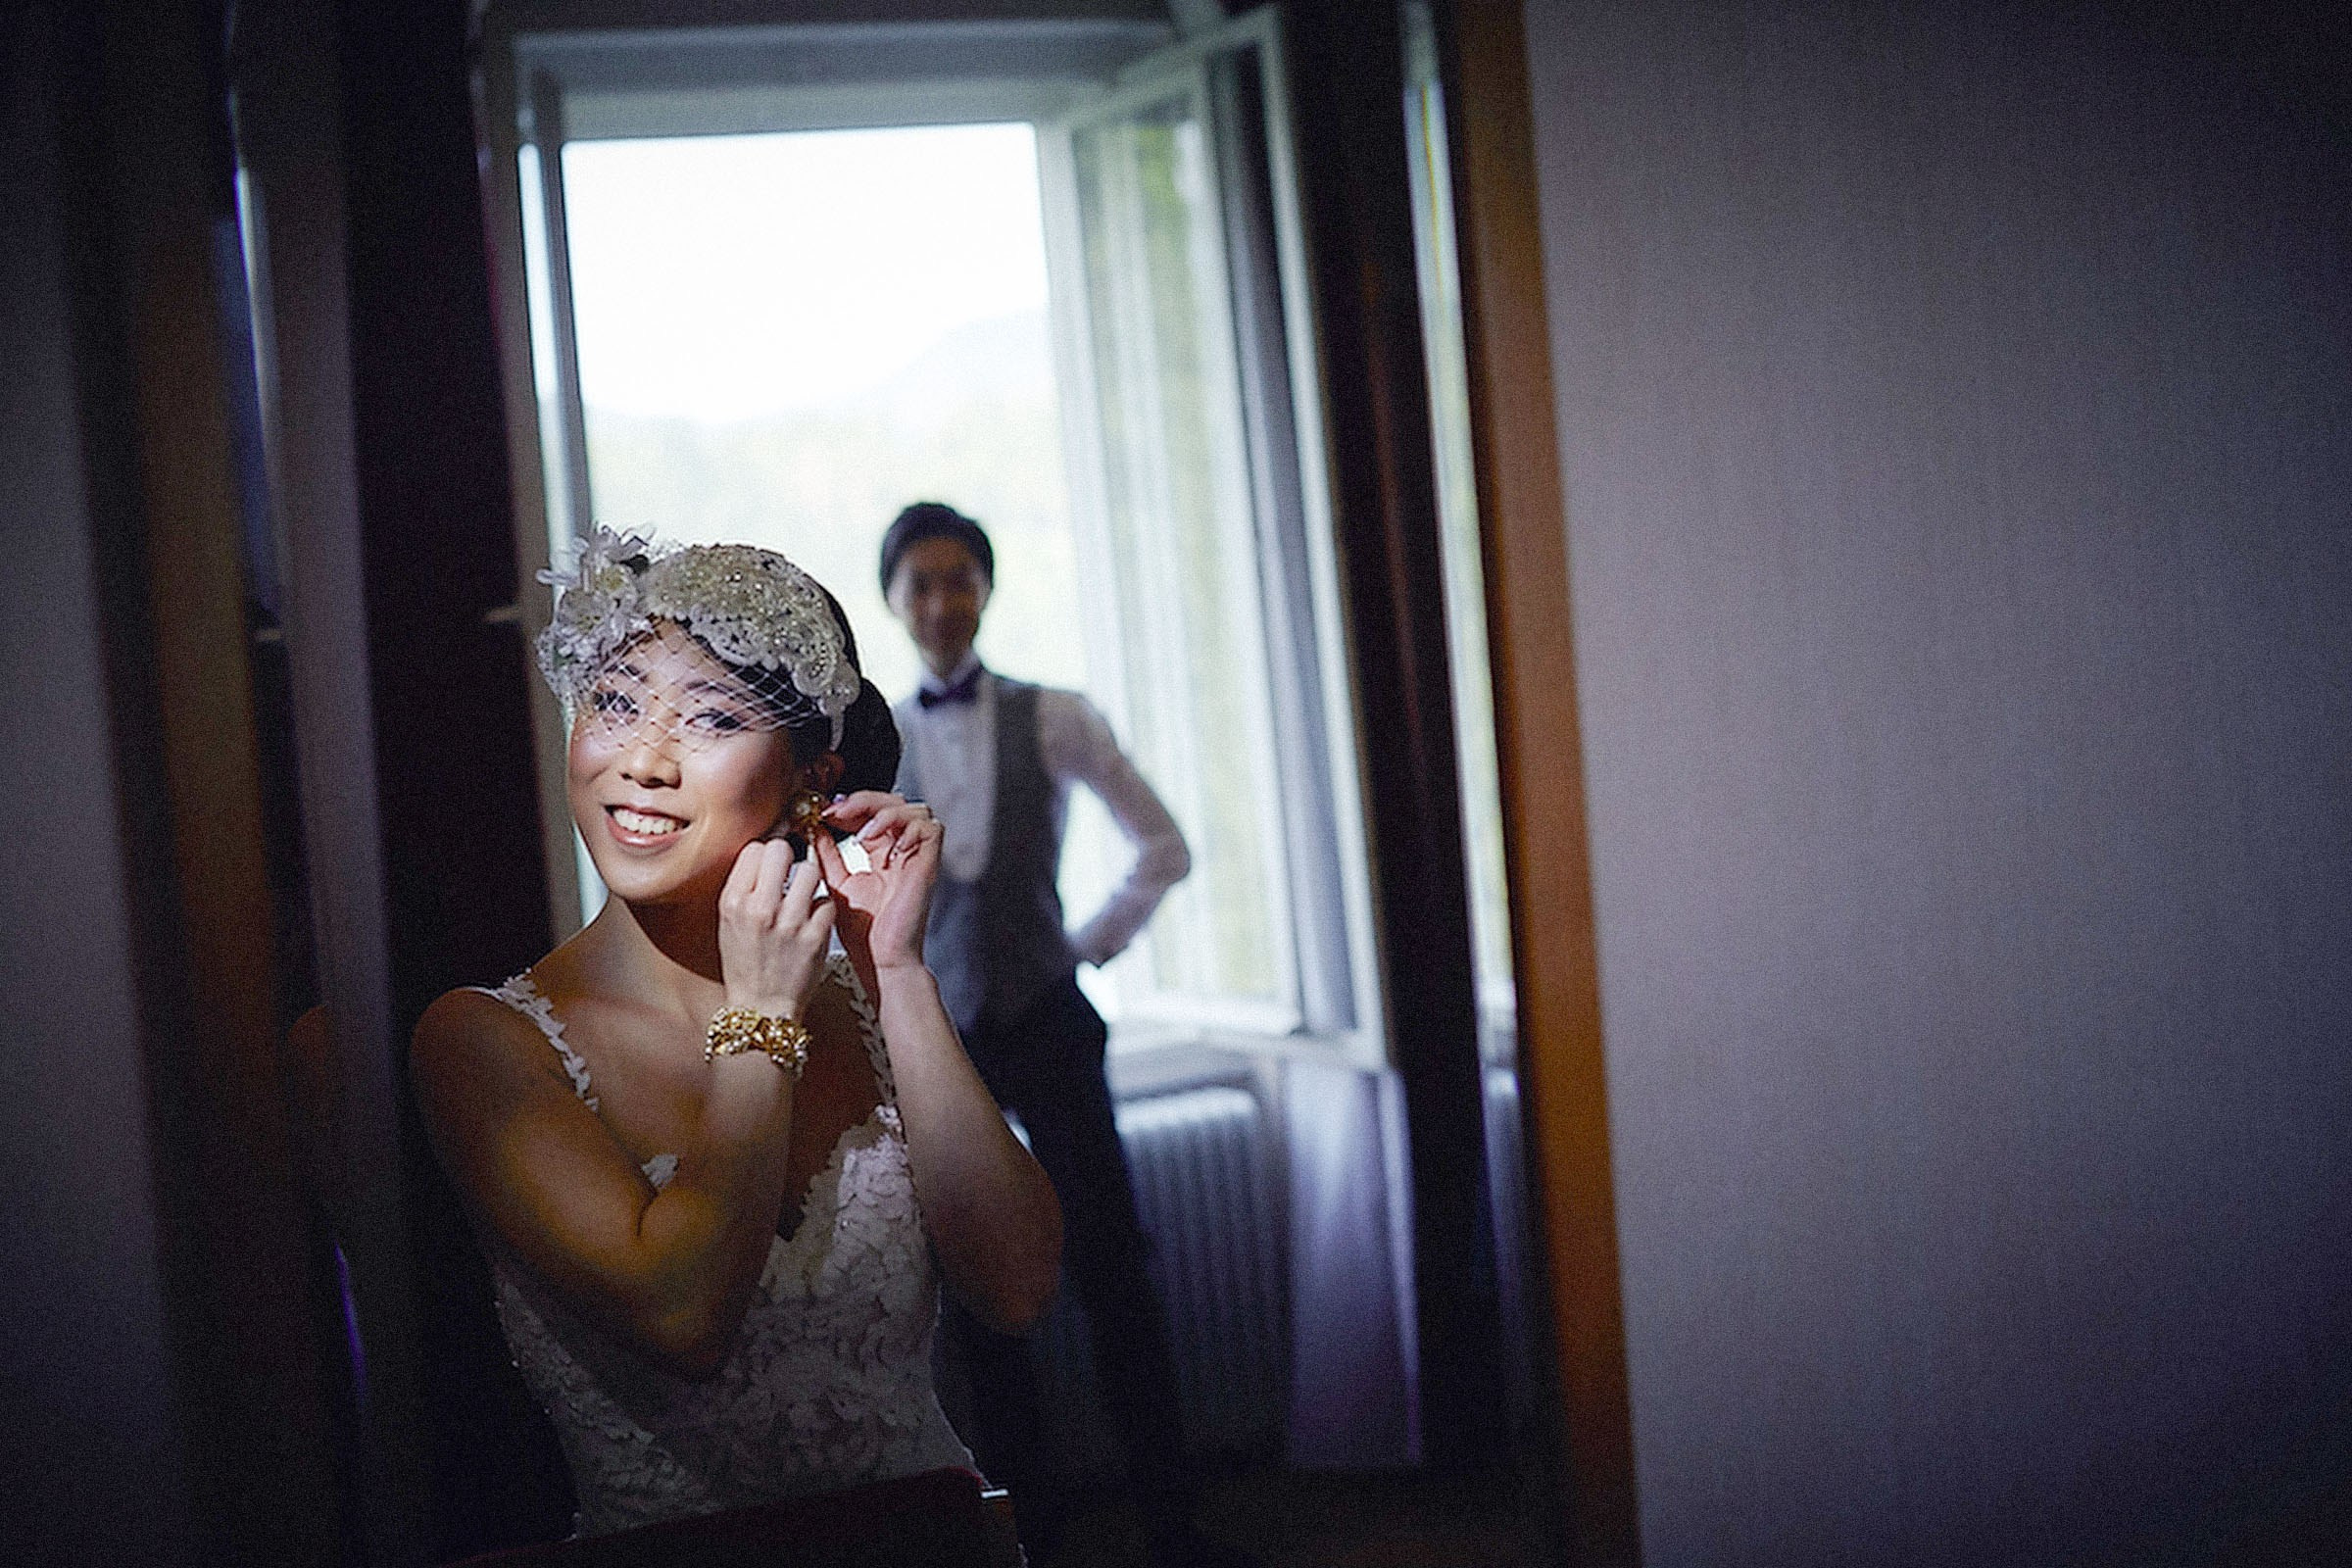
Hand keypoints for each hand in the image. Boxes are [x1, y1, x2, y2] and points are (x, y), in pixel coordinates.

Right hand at [716, 838, 835, 1018]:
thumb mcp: (728, 923)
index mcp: (733, 902)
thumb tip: (764, 850)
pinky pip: (828, 902)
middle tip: (790, 871)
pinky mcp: (816, 937)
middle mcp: (759, 909)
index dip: (766, 851)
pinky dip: (823, 910)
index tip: (772, 858)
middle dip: (789, 856)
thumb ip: (744, 886)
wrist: (761, 1008)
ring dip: (810, 882)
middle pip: (781, 849)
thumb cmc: (745, 966)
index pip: (754, 848)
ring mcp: (789, 923)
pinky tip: (813, 922)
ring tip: (802, 898)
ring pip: (811, 871)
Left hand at [813, 793, 942, 975]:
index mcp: (882, 853)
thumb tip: (813, 829)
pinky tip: (881, 845)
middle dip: (864, 800)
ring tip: (861, 832)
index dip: (851, 804)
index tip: (823, 811)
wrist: (881, 959)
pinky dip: (907, 828)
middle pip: (895, 802)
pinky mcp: (928, 865)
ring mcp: (917, 857)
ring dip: (885, 812)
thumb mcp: (836, 884)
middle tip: (838, 811)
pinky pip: (931, 829)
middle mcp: (902, 851)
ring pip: (915, 809)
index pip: (873, 812)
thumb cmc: (864, 933)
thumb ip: (828, 855)